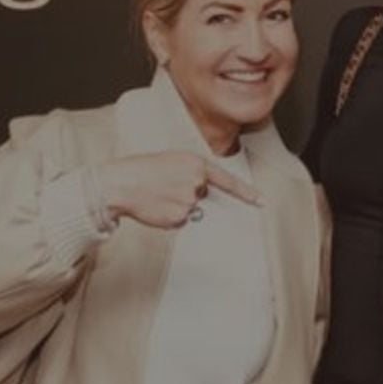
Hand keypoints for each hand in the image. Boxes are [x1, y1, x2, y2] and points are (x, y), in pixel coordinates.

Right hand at [98, 152, 260, 228]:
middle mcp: (197, 182)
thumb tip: (199, 194)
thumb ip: (191, 174)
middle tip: (164, 187)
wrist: (120, 182)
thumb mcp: (171, 162)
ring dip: (176, 207)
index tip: (262, 202)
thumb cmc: (142, 170)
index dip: (247, 193)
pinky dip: (169, 218)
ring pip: (191, 210)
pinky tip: (156, 207)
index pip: (228, 181)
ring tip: (157, 196)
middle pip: (202, 195)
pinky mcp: (179, 217)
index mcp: (196, 163)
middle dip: (187, 194)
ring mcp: (189, 200)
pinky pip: (180, 221)